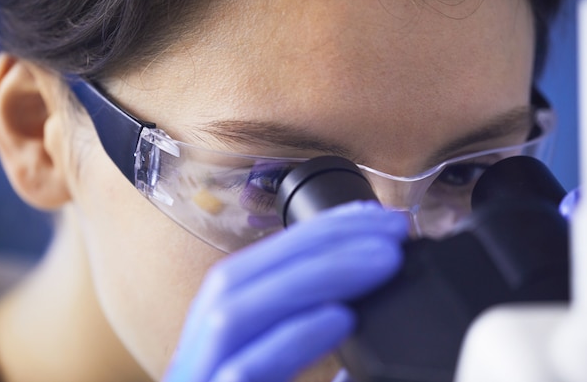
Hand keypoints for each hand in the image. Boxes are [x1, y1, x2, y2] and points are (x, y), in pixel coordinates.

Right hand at [163, 201, 406, 381]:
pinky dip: (293, 337)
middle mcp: (197, 359)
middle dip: (315, 242)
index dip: (310, 237)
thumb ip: (311, 342)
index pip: (251, 273)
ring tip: (382, 261)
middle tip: (390, 228)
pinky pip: (242, 371)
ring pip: (232, 310)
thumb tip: (357, 304)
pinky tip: (342, 319)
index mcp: (215, 347)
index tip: (372, 220)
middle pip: (237, 277)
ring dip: (311, 276)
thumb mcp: (290, 376)